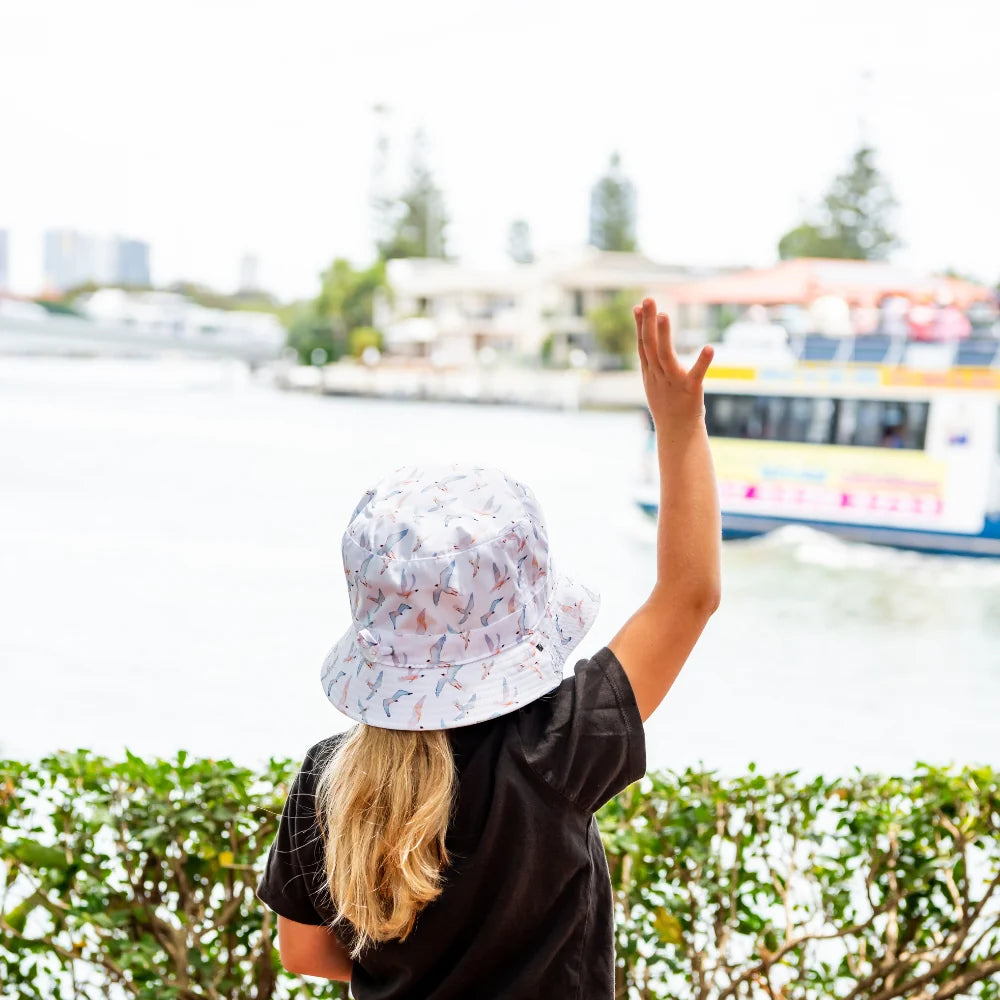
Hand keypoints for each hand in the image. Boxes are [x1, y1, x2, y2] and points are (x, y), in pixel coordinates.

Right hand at [634, 298, 712, 429]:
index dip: (639, 325)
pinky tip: (709, 348)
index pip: (642, 345)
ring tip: (664, 315)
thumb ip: (652, 361)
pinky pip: (696, 375)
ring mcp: (673, 382)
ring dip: (664, 335)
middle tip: (648, 299)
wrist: (676, 432)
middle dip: (647, 322)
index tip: (638, 306)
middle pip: (650, 345)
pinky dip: (702, 362)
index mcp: (650, 372)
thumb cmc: (667, 404)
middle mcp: (658, 374)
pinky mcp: (690, 390)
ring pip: (665, 356)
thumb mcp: (655, 381)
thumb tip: (651, 344)